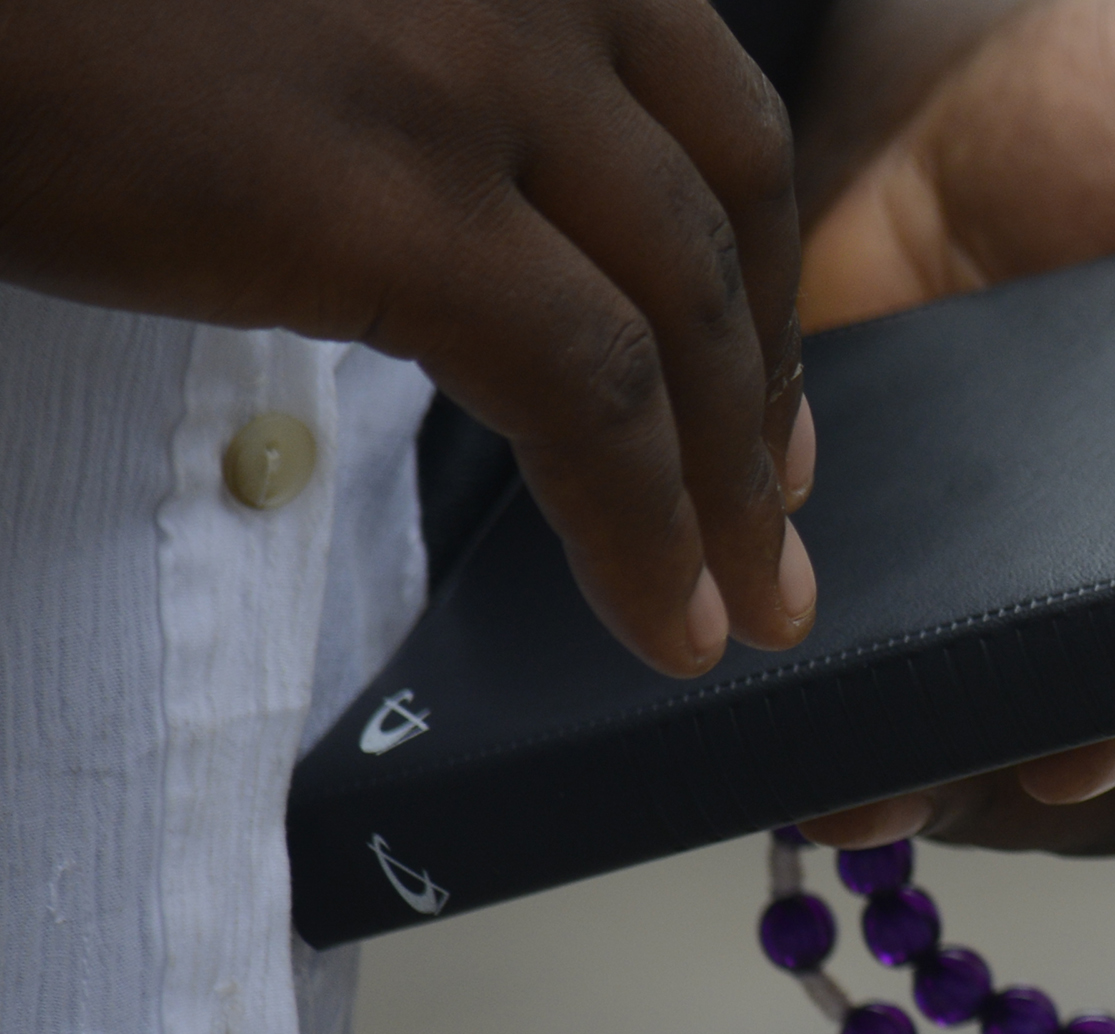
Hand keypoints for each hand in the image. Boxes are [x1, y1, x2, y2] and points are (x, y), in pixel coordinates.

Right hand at [0, 0, 814, 674]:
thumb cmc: (55, 14)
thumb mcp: (307, 26)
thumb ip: (426, 87)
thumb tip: (497, 229)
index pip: (705, 106)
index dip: (760, 270)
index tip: (769, 394)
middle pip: (720, 212)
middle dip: (762, 392)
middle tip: (769, 523)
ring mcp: (470, 67)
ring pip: (682, 315)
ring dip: (722, 489)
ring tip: (740, 605)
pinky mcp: (391, 195)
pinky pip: (589, 395)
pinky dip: (643, 528)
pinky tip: (663, 618)